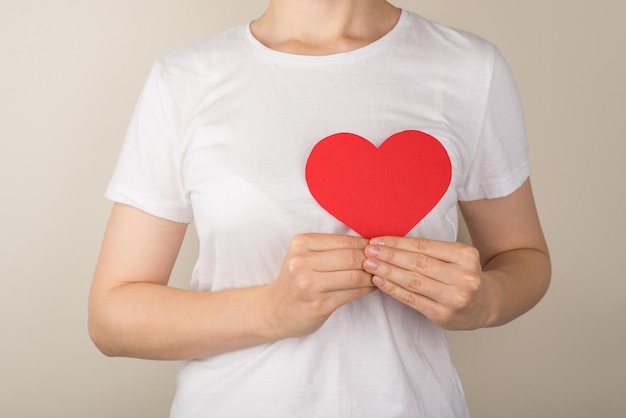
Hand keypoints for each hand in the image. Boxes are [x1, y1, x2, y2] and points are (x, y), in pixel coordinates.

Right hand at [267, 233, 375, 338]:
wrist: (273, 310)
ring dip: (372, 276)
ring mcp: (309, 285)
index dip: (366, 245)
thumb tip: (369, 244)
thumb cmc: (295, 280)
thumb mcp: (303, 256)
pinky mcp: (318, 305)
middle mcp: (302, 262)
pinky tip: (372, 287)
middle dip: (372, 260)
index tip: (377, 249)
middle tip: (383, 263)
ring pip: (354, 276)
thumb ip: (329, 248)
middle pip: (351, 257)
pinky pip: (352, 294)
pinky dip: (367, 289)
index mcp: (301, 244)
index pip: (344, 241)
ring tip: (380, 275)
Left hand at [363, 236, 489, 329]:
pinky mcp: (443, 315)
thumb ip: (430, 251)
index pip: (424, 246)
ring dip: (388, 272)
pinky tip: (380, 281)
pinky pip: (412, 299)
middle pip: (418, 263)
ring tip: (369, 265)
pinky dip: (393, 289)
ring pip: (414, 281)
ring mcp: (454, 298)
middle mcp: (463, 276)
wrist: (486, 304)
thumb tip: (389, 243)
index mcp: (466, 255)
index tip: (378, 240)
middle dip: (389, 256)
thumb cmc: (463, 276)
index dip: (398, 243)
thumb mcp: (456, 256)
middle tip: (369, 251)